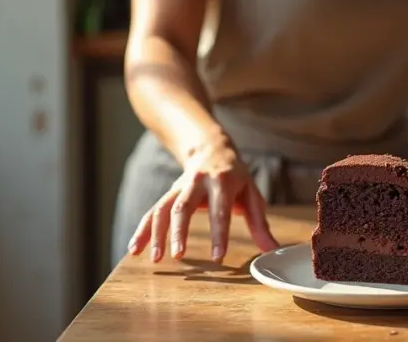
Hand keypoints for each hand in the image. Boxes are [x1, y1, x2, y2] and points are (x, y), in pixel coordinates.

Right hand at [128, 133, 279, 263]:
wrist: (212, 148)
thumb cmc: (236, 177)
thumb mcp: (251, 194)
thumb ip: (259, 223)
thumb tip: (273, 250)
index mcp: (223, 182)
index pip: (221, 211)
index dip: (220, 234)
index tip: (218, 257)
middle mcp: (197, 183)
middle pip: (184, 207)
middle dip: (180, 232)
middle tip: (180, 255)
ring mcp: (179, 188)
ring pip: (163, 209)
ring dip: (156, 234)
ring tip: (155, 258)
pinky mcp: (168, 194)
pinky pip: (152, 211)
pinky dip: (142, 230)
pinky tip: (134, 249)